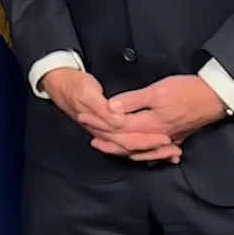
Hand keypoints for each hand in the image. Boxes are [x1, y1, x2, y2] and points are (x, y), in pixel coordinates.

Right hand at [41, 66, 180, 162]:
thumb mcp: (87, 93)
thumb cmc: (73, 86)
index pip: (127, 140)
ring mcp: (106, 132)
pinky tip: (158, 147)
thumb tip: (119, 121)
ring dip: (151, 151)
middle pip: (132, 148)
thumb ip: (103, 109)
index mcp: (100, 126)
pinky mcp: (110, 126)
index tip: (166, 139)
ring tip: (172, 152)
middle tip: (175, 149)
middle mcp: (104, 134)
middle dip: (154, 150)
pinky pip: (129, 141)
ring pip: (132, 147)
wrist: (57, 82)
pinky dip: (144, 146)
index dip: (146, 141)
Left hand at [99, 76, 226, 157]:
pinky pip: (151, 151)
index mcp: (150, 124)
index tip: (83, 117)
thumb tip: (110, 108)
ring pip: (137, 149)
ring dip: (119, 147)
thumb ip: (133, 101)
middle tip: (87, 132)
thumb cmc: (188, 90)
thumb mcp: (158, 90)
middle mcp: (157, 136)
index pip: (118, 127)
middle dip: (105, 137)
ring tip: (103, 144)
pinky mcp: (175, 138)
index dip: (99, 123)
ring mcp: (167, 139)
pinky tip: (134, 153)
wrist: (216, 97)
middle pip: (125, 142)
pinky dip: (139, 152)